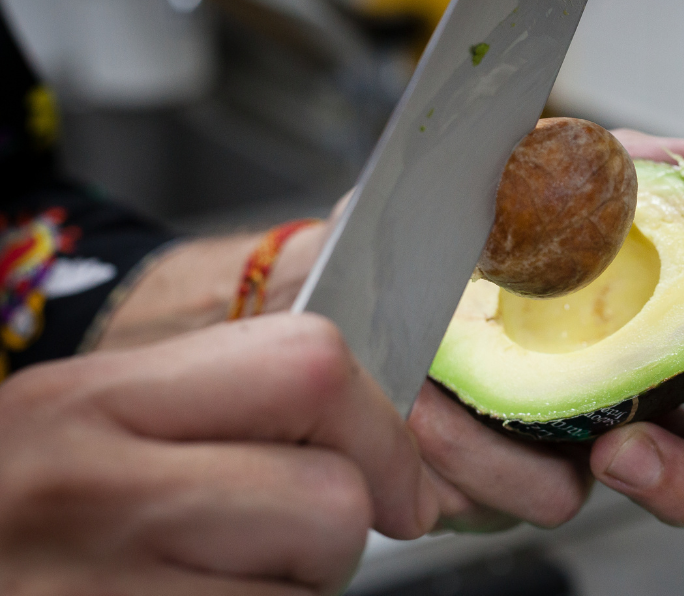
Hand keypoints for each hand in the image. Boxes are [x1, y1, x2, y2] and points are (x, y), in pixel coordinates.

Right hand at [0, 314, 437, 594]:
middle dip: (334, 531)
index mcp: (90, 398)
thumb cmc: (20, 512)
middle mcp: (90, 490)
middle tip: (277, 543)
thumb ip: (217, 404)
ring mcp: (97, 594)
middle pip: (334, 499)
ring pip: (313, 593)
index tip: (391, 477)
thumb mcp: (87, 423)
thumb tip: (381, 438)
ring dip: (295, 593)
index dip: (379, 428)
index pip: (310, 365)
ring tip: (216, 582)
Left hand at [409, 131, 683, 530]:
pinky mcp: (468, 489)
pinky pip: (474, 499)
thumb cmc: (469, 228)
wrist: (365, 264)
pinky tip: (420, 409)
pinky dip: (451, 454)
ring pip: (571, 499)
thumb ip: (630, 173)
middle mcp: (612, 411)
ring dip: (513, 462)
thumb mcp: (544, 176)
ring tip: (451, 409)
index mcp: (650, 342)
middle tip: (628, 453)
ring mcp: (541, 456)